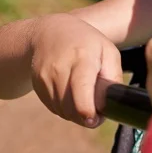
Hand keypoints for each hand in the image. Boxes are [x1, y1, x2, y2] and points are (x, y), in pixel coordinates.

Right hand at [28, 13, 122, 127]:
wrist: (49, 32)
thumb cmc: (86, 43)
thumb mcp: (108, 51)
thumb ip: (113, 77)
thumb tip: (112, 102)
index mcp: (82, 57)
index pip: (81, 87)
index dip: (86, 109)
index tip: (94, 119)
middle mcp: (60, 67)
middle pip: (70, 105)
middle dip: (86, 117)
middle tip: (98, 115)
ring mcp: (45, 76)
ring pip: (62, 110)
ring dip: (76, 115)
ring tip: (86, 103)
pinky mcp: (38, 85)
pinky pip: (54, 107)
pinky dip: (65, 109)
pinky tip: (72, 97)